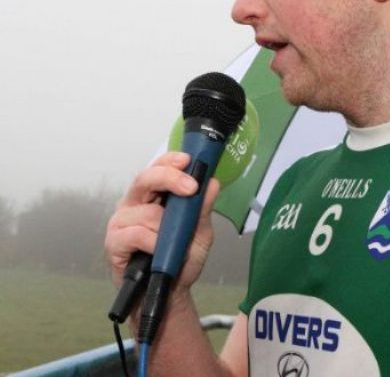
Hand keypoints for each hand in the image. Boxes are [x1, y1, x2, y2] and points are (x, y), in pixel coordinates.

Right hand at [105, 151, 219, 291]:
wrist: (169, 293)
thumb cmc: (180, 259)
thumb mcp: (200, 233)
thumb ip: (204, 209)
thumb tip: (212, 183)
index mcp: (154, 197)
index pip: (158, 167)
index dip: (170, 161)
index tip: (188, 161)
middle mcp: (134, 204)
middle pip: (145, 178)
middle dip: (169, 178)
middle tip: (191, 189)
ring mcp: (121, 222)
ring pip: (146, 212)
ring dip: (166, 228)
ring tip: (171, 244)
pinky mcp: (113, 242)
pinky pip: (136, 234)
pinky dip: (152, 243)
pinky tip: (157, 252)